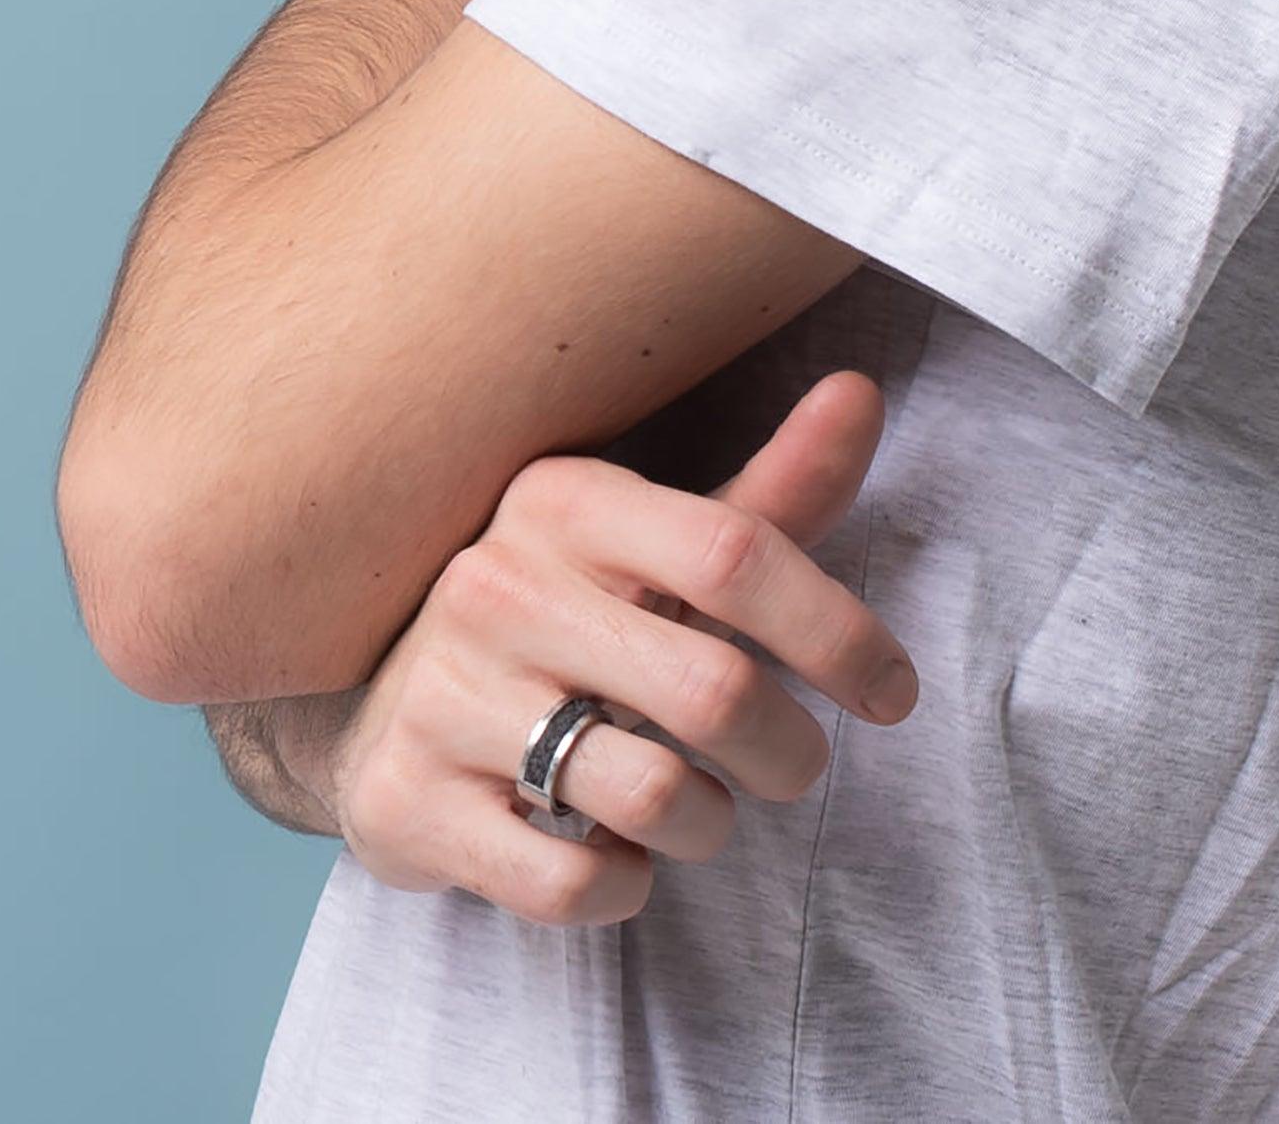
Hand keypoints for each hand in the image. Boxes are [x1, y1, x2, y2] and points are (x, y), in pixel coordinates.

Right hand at [327, 371, 916, 927]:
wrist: (387, 717)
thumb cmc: (563, 627)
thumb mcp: (654, 552)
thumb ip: (768, 497)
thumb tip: (862, 392)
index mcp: (560, 503)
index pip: (736, 553)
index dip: (841, 632)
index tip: (891, 692)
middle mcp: (492, 588)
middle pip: (715, 690)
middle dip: (789, 754)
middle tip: (788, 766)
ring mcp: (442, 697)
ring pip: (654, 797)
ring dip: (710, 826)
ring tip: (692, 810)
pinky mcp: (410, 803)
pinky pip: (572, 883)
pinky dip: (623, 886)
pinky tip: (607, 850)